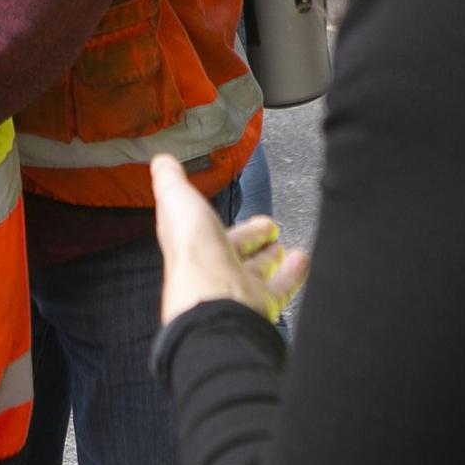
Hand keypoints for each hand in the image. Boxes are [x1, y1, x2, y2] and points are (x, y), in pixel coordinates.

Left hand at [154, 155, 308, 324]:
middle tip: (268, 227)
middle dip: (251, 238)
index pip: (206, 228)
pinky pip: (280, 287)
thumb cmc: (193, 251)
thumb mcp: (176, 199)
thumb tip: (161, 161)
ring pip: (256, 270)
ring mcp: (237, 287)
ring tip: (284, 247)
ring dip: (271, 256)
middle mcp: (212, 267)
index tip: (236, 209)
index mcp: (190, 243)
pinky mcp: (261, 303)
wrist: (215, 298)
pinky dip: (293, 274)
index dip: (218, 218)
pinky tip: (302, 261)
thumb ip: (170, 180)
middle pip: (235, 251)